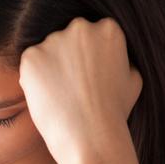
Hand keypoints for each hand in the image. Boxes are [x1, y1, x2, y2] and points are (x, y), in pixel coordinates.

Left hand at [19, 18, 142, 161]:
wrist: (90, 136)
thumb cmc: (115, 113)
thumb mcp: (134, 79)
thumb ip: (122, 58)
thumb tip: (115, 55)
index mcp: (108, 28)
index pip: (93, 34)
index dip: (90, 58)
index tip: (90, 78)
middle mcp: (81, 27)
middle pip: (69, 38)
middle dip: (69, 58)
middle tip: (73, 88)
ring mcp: (53, 40)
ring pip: (48, 51)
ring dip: (50, 69)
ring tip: (61, 97)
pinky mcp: (31, 56)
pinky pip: (30, 64)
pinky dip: (34, 80)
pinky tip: (48, 97)